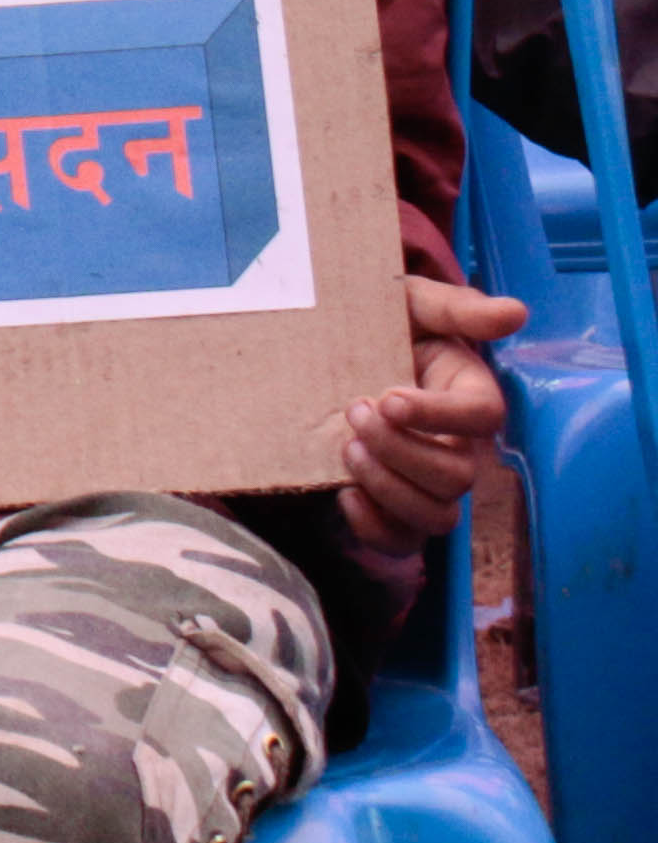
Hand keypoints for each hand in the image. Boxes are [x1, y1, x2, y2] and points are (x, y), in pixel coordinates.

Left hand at [339, 275, 527, 558]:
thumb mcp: (410, 303)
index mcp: (470, 394)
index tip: (388, 397)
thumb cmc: (378, 325)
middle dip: (402, 451)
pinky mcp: (393, 505)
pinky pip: (401, 539)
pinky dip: (374, 526)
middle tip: (355, 413)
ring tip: (347, 449)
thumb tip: (516, 313)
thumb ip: (457, 309)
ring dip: (389, 488)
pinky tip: (344, 493)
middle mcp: (458, 444)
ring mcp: (427, 480)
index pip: (483, 418)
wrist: (325, 354)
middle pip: (457, 476)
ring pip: (435, 514)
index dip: (438, 414)